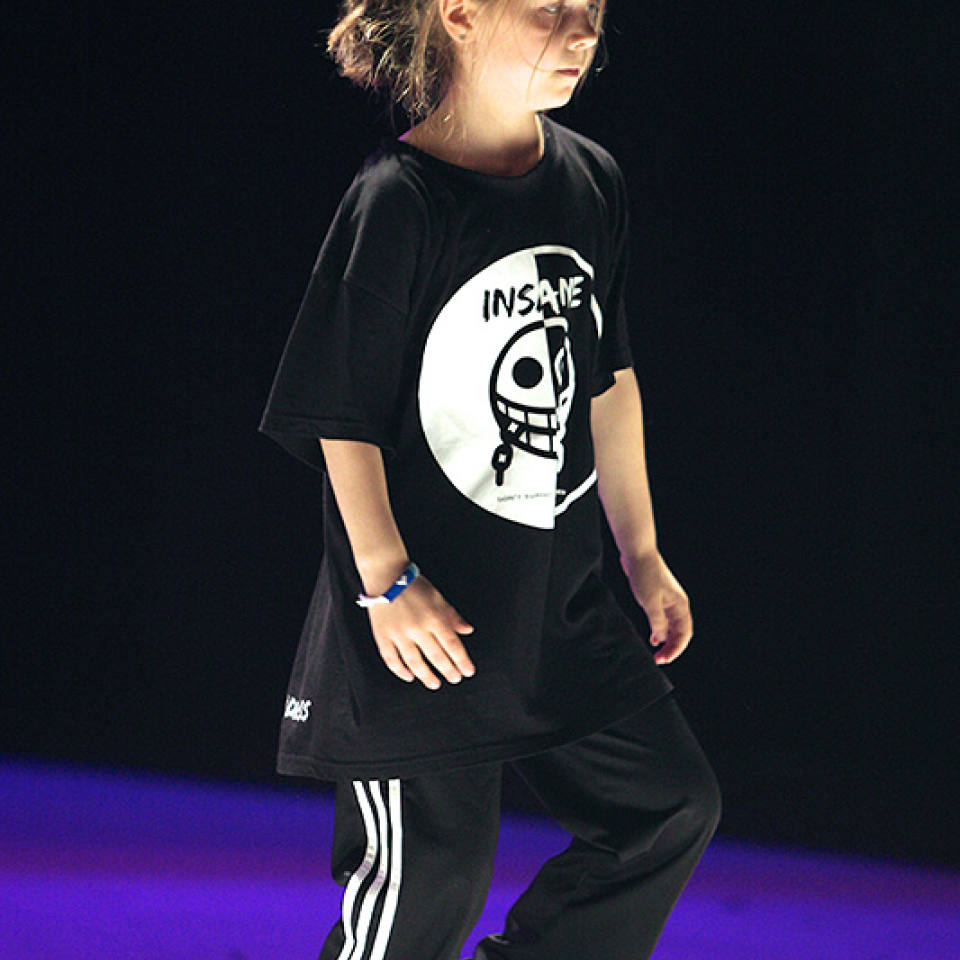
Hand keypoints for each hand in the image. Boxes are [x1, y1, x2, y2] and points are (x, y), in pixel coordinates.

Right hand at [366, 575, 475, 689]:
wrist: (386, 575)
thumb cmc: (413, 585)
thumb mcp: (438, 597)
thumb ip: (452, 615)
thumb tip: (467, 630)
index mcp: (434, 617)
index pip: (452, 645)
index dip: (461, 661)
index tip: (468, 671)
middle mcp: (417, 628)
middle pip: (436, 656)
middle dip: (448, 671)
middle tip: (455, 679)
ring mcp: (398, 633)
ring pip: (414, 662)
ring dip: (426, 676)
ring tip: (435, 684)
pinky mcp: (383, 636)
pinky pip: (391, 659)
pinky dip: (400, 670)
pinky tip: (409, 677)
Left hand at [622, 551, 692, 664]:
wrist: (637, 553)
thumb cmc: (644, 574)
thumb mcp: (650, 602)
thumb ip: (656, 622)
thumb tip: (660, 638)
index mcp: (679, 605)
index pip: (684, 634)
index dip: (676, 649)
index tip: (664, 660)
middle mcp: (677, 605)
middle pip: (679, 632)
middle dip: (671, 648)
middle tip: (659, 660)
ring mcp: (667, 601)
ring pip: (671, 627)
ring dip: (665, 641)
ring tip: (656, 653)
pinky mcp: (658, 598)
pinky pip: (662, 620)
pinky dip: (659, 631)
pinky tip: (653, 638)